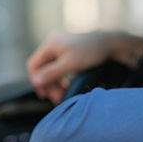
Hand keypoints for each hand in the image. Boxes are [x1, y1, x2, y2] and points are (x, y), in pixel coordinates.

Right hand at [27, 31, 142, 103]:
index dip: (37, 81)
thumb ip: (51, 73)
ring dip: (55, 83)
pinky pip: (58, 67)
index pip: (34, 65)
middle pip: (42, 68)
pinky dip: (61, 78)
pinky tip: (66, 86)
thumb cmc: (91, 52)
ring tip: (62, 95)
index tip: (45, 95)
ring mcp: (60, 47)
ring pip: (50, 69)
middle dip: (48, 84)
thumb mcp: (70, 64)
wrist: (109, 43)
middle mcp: (53, 44)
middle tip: (56, 98)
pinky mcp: (67, 51)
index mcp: (50, 44)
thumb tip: (35, 81)